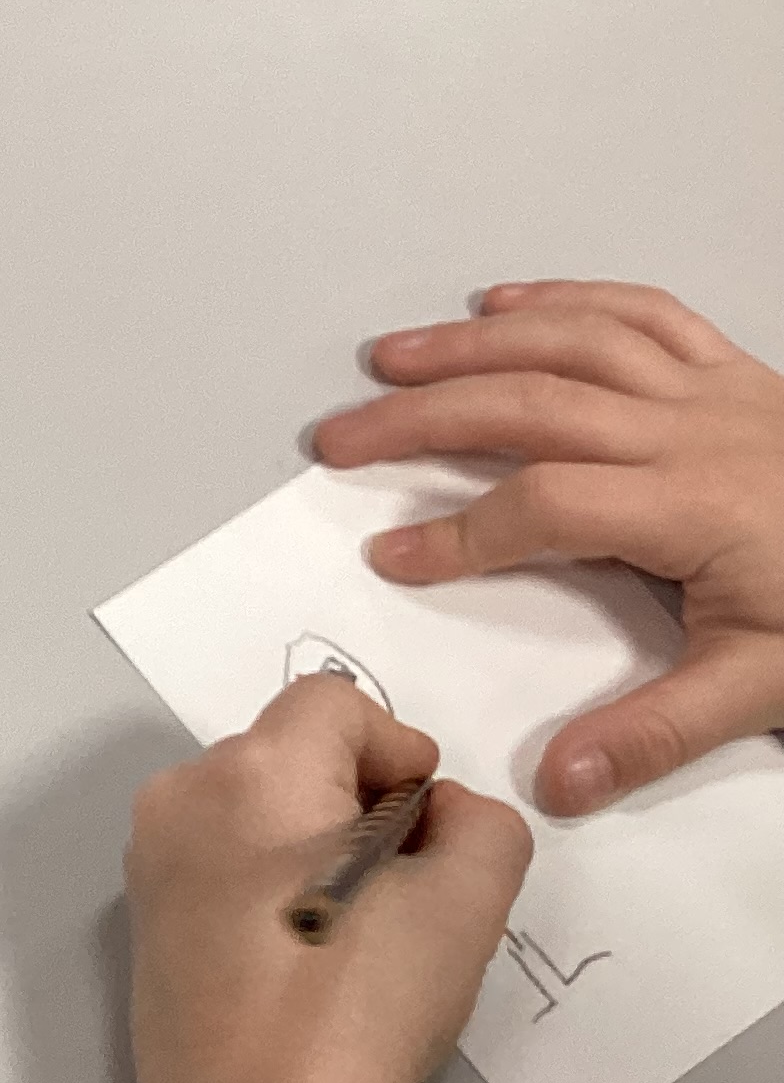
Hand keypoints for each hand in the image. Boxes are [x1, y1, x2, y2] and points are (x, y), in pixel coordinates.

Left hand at [127, 675, 532, 1082]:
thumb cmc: (360, 1007)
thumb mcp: (468, 901)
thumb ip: (480, 822)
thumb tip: (434, 812)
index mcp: (249, 774)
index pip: (334, 704)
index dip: (396, 748)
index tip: (425, 819)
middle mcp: (180, 799)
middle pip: (286, 750)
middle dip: (353, 794)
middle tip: (401, 877)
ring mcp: (149, 862)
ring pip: (252, 807)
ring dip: (312, 838)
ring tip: (356, 923)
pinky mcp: (142, 920)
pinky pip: (219, 859)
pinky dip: (269, 879)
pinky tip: (305, 950)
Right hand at [316, 281, 783, 814]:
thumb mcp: (766, 689)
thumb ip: (656, 733)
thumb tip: (558, 782)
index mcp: (697, 507)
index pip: (548, 504)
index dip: (461, 530)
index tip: (393, 556)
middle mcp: (695, 431)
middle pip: (535, 402)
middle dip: (425, 418)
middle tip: (341, 441)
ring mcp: (714, 391)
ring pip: (574, 342)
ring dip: (474, 346)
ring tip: (391, 360)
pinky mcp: (730, 372)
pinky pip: (640, 314)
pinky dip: (566, 300)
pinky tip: (502, 304)